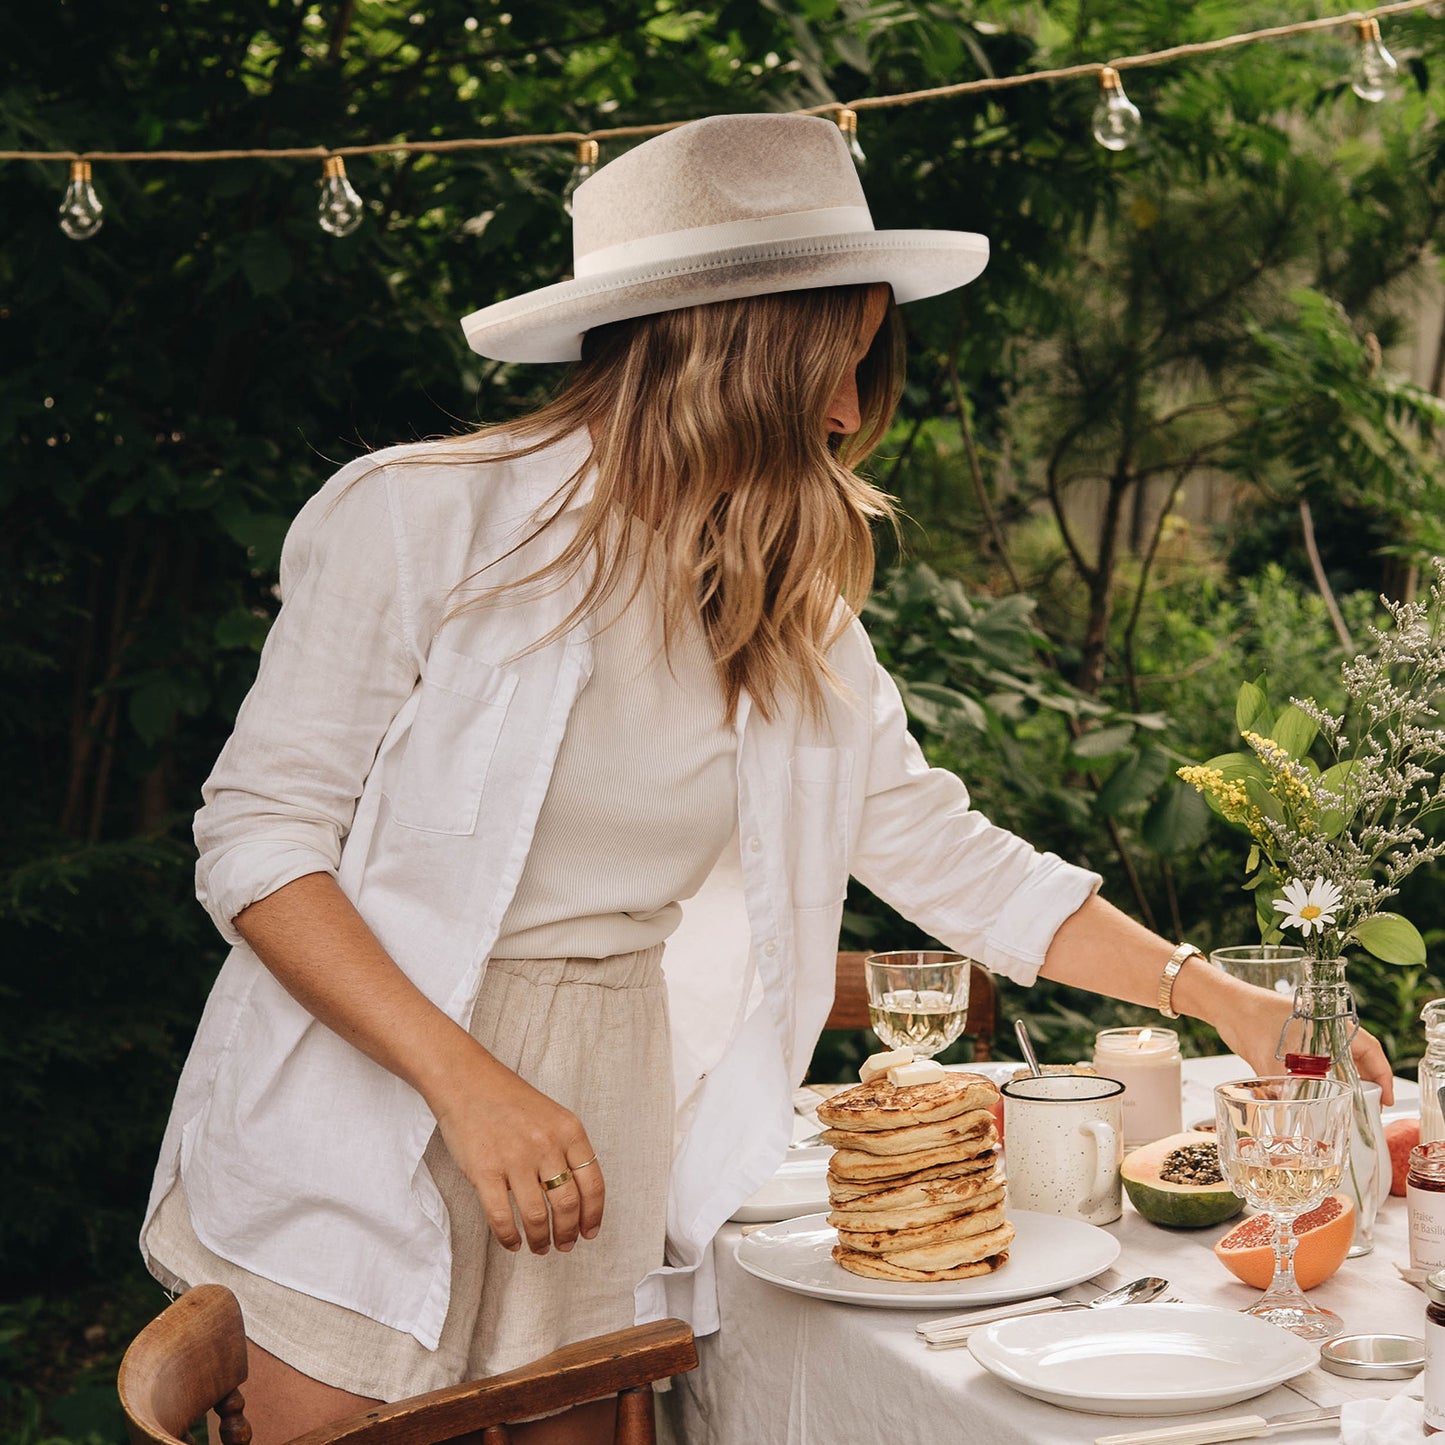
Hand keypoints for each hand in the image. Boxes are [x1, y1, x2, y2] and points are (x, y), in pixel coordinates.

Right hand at [430, 1051, 604, 1254]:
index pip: (592, 1184)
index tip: (590, 1232)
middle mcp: (547, 1145)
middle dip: (568, 1233)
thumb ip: (566, 1150)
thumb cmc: (509, 1101)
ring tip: (540, 1247)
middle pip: (568, 1205)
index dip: (593, 1215)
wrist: (467, 1081)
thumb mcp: (552, 1116)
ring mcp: (515, 1159)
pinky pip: (502, 1218)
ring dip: (541, 1240)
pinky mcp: (485, 1171)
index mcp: (569, 1131)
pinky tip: (513, 1243)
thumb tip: (578, 1196)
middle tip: (564, 1245)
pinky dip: (509, 1238)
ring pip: (538, 1216)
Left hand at [1210, 984, 1395, 1106]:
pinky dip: (1323, 1078)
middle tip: (1370, 1109)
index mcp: (1327, 1024)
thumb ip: (1280, 1092)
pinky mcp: (1292, 1042)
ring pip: (1336, 1060)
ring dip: (1345, 1082)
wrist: (1224, 1004)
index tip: (1387, 1098)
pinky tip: (1322, 1096)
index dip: (1382, 1074)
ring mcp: (1308, 1035)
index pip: (1368, 1048)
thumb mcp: (1268, 1059)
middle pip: (1356, 1057)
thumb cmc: (1249, 1019)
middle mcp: (1322, 1029)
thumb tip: (1286, 1124)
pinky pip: (1317, 1062)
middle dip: (1366, 1083)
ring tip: (1350, 1107)